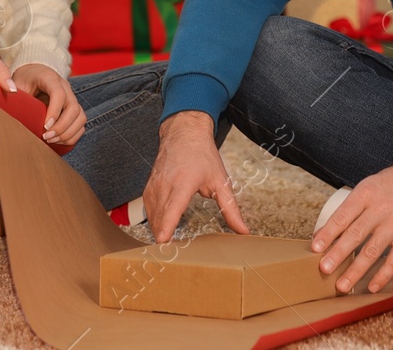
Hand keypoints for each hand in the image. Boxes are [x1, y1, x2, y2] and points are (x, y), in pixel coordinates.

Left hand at [13, 64, 85, 145]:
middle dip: (62, 127)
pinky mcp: (73, 108)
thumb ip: (13, 88)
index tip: (44, 126)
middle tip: (46, 137)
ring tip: (51, 140)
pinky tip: (58, 140)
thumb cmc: (24, 79)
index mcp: (50, 78)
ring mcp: (71, 97)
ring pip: (80, 117)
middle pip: (74, 108)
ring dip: (68, 133)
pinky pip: (80, 124)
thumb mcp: (17, 81)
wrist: (34, 73)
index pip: (59, 94)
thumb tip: (10, 93)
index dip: (54, 111)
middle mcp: (65, 86)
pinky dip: (72, 135)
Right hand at [144, 110, 248, 241]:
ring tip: (166, 251)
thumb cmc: (202, 155)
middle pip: (160, 217)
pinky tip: (161, 231)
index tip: (163, 242)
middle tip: (171, 259)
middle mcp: (166, 184)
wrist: (184, 133)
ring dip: (158, 231)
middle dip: (163, 237)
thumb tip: (243, 231)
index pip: (173, 207)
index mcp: (184, 182)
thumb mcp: (221, 181)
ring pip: (152, 215)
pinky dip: (154, 221)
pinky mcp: (149, 187)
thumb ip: (231, 209)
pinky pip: (148, 209)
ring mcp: (154, 185)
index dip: (167, 225)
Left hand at [311, 155, 392, 293]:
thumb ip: (351, 206)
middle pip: (356, 234)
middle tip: (324, 269)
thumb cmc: (392, 183)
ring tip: (343, 285)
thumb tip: (328, 231)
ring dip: (356, 270)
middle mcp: (381, 208)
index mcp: (366, 193)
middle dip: (338, 254)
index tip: (315, 247)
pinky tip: (371, 286)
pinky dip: (383, 275)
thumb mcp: (368, 185)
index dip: (328, 233)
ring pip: (373, 250)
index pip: (343, 216)